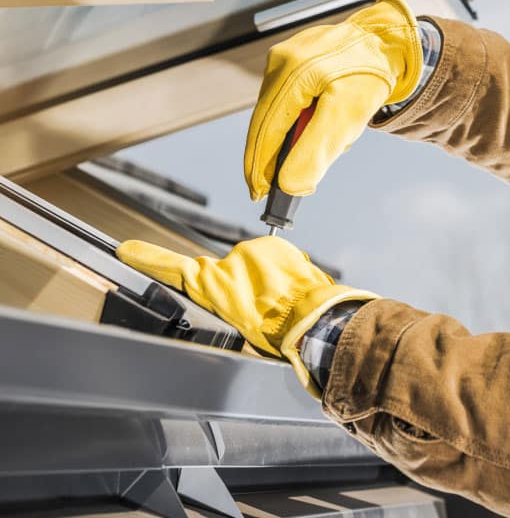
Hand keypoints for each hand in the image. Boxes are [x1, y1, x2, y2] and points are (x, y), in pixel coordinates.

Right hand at [117, 236, 375, 396]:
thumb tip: (230, 305)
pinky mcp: (277, 245)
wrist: (315, 318)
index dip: (149, 259)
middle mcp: (232, 261)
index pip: (175, 269)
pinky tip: (289, 288)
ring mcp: (255, 250)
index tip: (125, 249)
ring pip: (252, 264)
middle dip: (240, 287)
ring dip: (262, 278)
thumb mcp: (239, 327)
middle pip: (228, 271)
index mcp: (216, 286)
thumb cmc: (277, 333)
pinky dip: (278, 270)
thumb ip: (225, 308)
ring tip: (279, 300)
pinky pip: (271, 257)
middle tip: (261, 308)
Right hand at [244, 0, 421, 200]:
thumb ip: (315, 151)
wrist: (384, 41)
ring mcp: (282, 59)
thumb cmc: (369, 77)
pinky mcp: (288, 61)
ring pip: (275, 114)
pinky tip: (318, 123)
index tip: (258, 193)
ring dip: (290, 138)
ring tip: (319, 142)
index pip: (265, 130)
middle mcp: (280, 62)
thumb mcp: (347, 117)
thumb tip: (289, 184)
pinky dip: (297, 121)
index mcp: (292, 73)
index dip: (259, 166)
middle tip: (279, 185)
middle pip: (265, 123)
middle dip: (275, 156)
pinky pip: (284, 101)